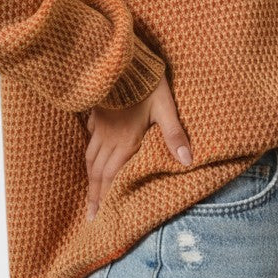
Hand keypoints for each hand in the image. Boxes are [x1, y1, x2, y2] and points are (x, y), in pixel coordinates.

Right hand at [83, 72, 191, 220]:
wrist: (123, 59)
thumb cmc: (148, 83)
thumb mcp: (166, 108)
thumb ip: (175, 134)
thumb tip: (188, 161)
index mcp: (125, 141)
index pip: (112, 177)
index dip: (105, 199)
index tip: (97, 218)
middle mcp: (109, 137)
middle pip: (98, 172)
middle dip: (94, 196)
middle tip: (90, 217)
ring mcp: (101, 125)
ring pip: (91, 157)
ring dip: (90, 178)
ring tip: (89, 193)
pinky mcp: (98, 112)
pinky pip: (90, 138)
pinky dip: (89, 152)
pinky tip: (91, 154)